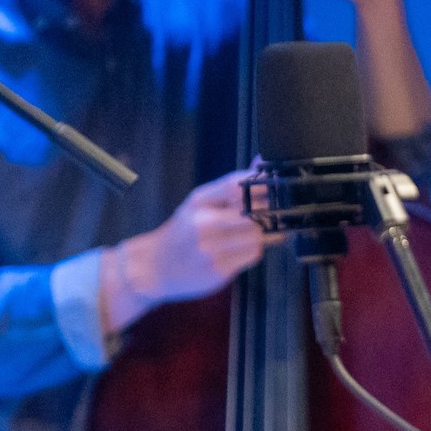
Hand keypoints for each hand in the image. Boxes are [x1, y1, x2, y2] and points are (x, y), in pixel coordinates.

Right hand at [102, 168, 279, 333]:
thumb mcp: (200, 203)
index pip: (238, 185)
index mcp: (200, 201)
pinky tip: (242, 249)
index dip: (263, 184)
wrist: (153, 267)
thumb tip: (261, 161)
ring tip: (252, 234)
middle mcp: (204, 223)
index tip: (277, 187)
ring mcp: (211, 249)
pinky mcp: (218, 270)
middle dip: (267, 213)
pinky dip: (254, 250)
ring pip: (258, 235)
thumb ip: (232, 185)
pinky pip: (253, 255)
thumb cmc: (183, 231)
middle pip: (254, 213)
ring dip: (263, 234)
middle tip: (271, 214)